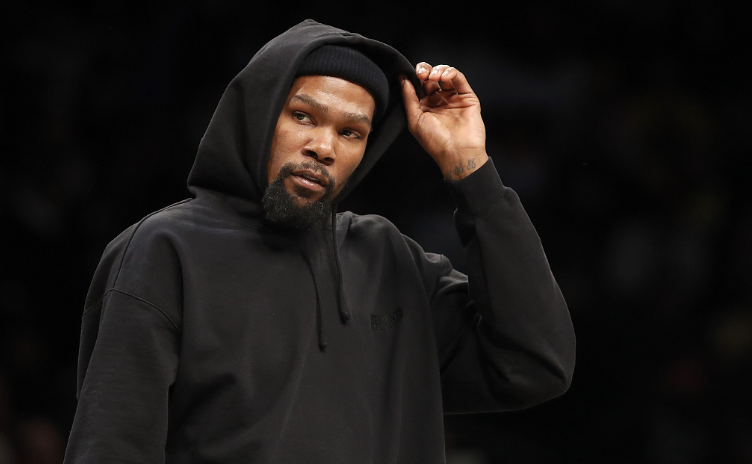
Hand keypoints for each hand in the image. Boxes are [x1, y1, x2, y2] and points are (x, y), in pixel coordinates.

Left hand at [400, 63, 487, 179]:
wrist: (457, 153)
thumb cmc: (435, 141)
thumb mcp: (415, 119)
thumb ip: (409, 97)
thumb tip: (402, 78)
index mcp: (425, 106)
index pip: (419, 85)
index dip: (415, 76)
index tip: (410, 74)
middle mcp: (439, 101)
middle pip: (431, 77)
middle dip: (425, 71)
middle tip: (422, 74)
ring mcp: (454, 98)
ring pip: (446, 74)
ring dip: (438, 70)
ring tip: (434, 77)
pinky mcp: (467, 97)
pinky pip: (460, 79)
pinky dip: (452, 73)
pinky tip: (444, 76)